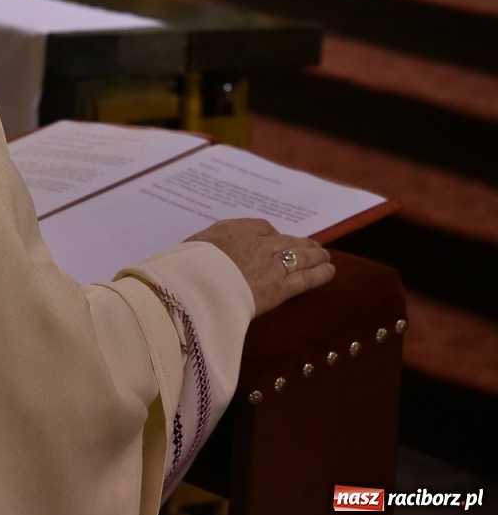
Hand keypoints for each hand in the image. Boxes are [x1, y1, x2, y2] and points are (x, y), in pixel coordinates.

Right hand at [187, 218, 333, 316]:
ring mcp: (271, 264)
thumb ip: (205, 246)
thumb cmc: (185, 267)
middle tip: (311, 244)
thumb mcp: (191, 247)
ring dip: (315, 255)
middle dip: (300, 242)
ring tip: (325, 256)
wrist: (196, 285)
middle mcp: (258, 242)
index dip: (271, 235)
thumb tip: (204, 251)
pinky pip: (306, 278)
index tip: (274, 240)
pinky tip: (330, 271)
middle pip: (287, 239)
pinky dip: (320, 273)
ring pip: (301, 255)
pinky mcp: (280, 287)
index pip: (261, 227)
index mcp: (235, 230)